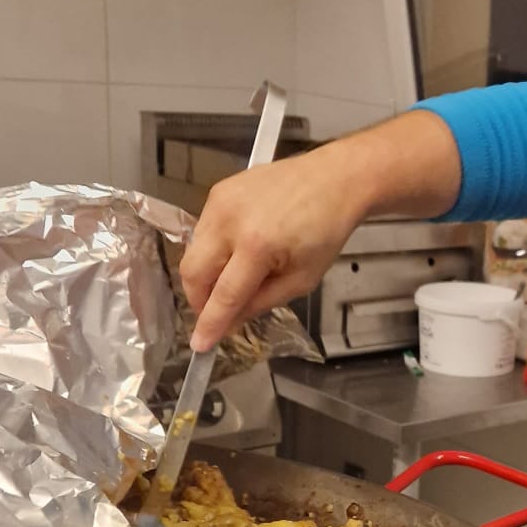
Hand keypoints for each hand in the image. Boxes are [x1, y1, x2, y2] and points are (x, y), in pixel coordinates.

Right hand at [181, 142, 368, 350]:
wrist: (333, 181)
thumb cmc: (325, 229)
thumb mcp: (302, 279)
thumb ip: (261, 303)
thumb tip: (230, 322)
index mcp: (258, 245)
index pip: (224, 295)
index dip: (210, 323)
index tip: (200, 345)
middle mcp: (231, 220)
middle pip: (193, 272)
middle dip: (200, 299)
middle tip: (217, 312)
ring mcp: (220, 202)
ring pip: (193, 252)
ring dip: (206, 274)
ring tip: (236, 276)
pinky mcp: (217, 191)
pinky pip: (202, 231)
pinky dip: (213, 249)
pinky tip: (238, 250)